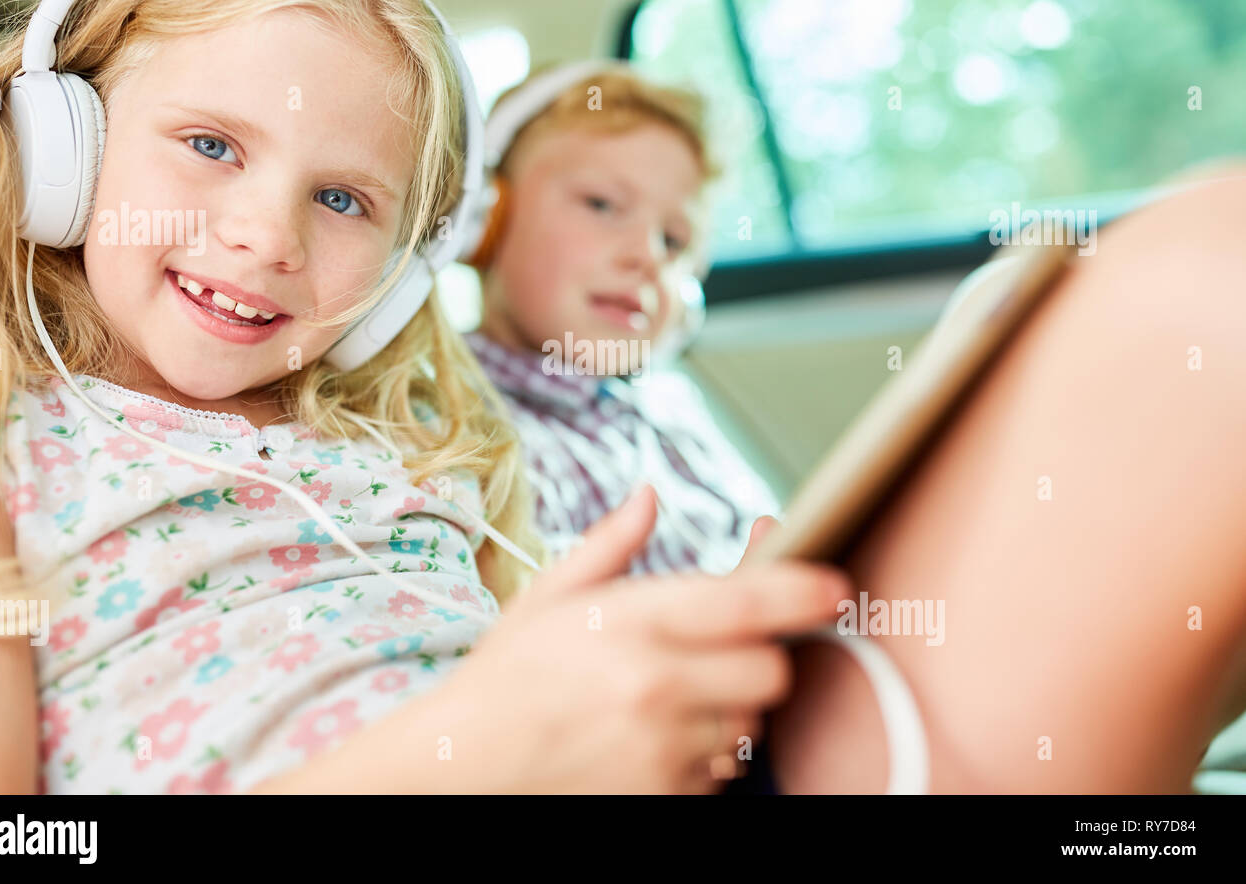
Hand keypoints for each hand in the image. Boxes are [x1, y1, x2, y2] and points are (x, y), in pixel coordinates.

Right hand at [430, 485, 852, 792]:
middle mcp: (657, 685)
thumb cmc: (504, 682)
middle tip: (720, 653)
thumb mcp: (547, 598)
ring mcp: (665, 747)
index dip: (802, 589)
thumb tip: (649, 496)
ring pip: (750, 723)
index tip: (831, 586)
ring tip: (671, 700)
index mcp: (630, 622)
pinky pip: (722, 772)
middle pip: (769, 669)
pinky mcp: (665, 795)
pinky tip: (657, 739)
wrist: (461, 771)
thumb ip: (609, 545)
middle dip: (757, 657)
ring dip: (730, 709)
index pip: (747, 600)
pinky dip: (704, 756)